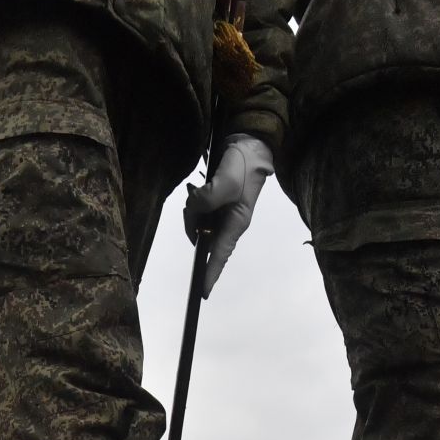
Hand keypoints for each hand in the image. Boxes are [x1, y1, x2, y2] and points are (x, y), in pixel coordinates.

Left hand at [184, 134, 273, 296]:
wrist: (248, 148)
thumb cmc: (244, 167)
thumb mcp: (226, 182)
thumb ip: (207, 199)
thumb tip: (193, 209)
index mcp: (236, 224)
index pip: (220, 254)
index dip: (210, 272)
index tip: (203, 291)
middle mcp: (227, 224)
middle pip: (201, 238)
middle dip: (192, 224)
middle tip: (196, 199)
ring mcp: (219, 216)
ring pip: (195, 224)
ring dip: (192, 210)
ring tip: (200, 190)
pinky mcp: (212, 207)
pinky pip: (195, 212)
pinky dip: (192, 203)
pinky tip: (197, 190)